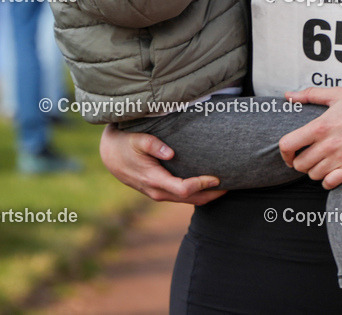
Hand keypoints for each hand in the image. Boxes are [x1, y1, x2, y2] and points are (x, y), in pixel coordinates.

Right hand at [99, 125, 224, 203]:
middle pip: (190, 200)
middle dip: (211, 194)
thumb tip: (171, 153)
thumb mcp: (137, 139)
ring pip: (187, 201)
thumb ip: (153, 144)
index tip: (217, 177)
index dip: (202, 184)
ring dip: (206, 197)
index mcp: (154, 180)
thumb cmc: (125, 144)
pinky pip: (182, 198)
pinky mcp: (159, 192)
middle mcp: (157, 192)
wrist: (110, 155)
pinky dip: (197, 195)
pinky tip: (208, 187)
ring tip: (225, 187)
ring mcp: (158, 194)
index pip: (183, 189)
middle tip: (231, 186)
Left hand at [279, 88, 341, 189]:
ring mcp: (341, 158)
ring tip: (322, 163)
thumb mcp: (337, 94)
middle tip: (308, 157)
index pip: (288, 145)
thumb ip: (310, 95)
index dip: (284, 152)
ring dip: (314, 170)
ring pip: (313, 175)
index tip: (289, 153)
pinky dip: (327, 180)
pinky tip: (332, 173)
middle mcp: (328, 144)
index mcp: (320, 126)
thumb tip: (288, 95)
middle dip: (300, 162)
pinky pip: (330, 183)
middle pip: (299, 164)